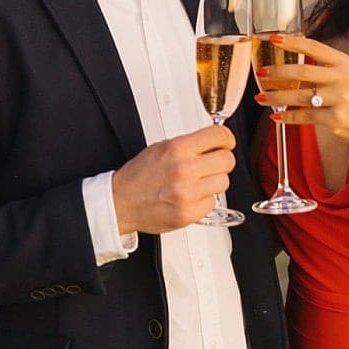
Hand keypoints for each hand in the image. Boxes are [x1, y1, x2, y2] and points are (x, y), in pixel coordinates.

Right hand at [111, 124, 236, 234]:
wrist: (121, 202)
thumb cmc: (138, 176)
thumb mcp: (159, 148)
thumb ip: (188, 144)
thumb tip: (212, 142)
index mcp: (176, 149)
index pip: (219, 136)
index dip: (226, 139)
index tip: (225, 143)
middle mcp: (184, 170)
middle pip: (227, 160)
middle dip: (222, 161)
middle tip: (212, 164)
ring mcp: (188, 193)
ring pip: (224, 182)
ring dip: (214, 181)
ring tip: (198, 182)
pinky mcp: (190, 213)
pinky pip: (212, 202)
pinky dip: (204, 200)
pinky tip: (190, 196)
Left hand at [255, 33, 348, 164]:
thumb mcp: (348, 76)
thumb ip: (325, 66)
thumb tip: (292, 55)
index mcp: (345, 63)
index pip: (314, 47)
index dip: (291, 42)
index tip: (272, 38)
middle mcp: (343, 79)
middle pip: (302, 71)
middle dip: (277, 72)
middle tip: (261, 73)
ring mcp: (340, 99)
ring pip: (299, 96)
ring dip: (275, 98)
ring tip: (261, 97)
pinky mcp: (336, 119)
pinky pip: (304, 116)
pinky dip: (287, 117)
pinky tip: (276, 117)